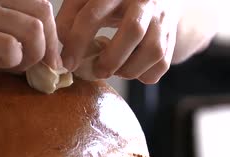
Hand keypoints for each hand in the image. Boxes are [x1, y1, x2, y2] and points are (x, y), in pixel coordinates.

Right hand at [0, 0, 61, 70]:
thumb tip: (2, 39)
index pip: (36, 0)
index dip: (49, 28)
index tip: (46, 52)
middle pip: (43, 12)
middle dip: (50, 44)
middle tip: (41, 66)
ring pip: (33, 30)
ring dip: (34, 55)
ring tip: (15, 67)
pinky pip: (9, 47)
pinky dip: (12, 61)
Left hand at [57, 0, 183, 83]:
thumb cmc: (109, 3)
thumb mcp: (86, 1)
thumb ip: (68, 19)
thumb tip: (58, 49)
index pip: (92, 15)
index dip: (77, 43)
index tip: (67, 64)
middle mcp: (143, 1)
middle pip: (133, 31)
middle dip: (111, 59)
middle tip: (96, 71)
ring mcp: (162, 18)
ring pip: (153, 50)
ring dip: (129, 69)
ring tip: (114, 70)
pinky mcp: (172, 36)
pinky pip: (162, 64)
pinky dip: (144, 75)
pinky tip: (130, 69)